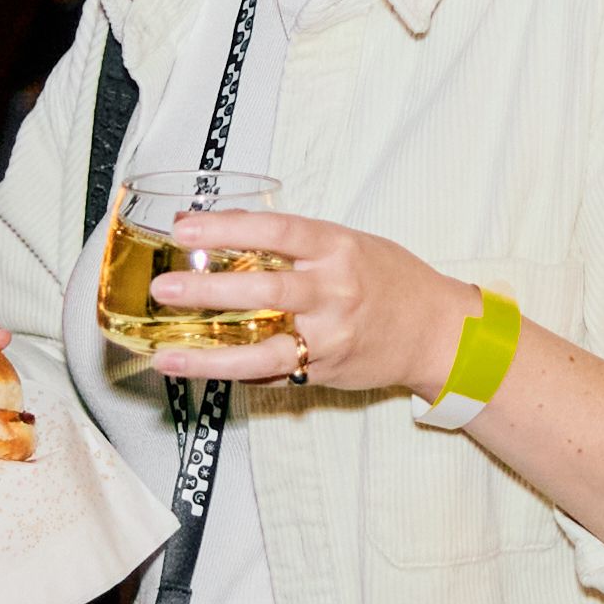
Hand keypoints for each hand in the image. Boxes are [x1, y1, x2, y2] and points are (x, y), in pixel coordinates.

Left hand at [147, 208, 472, 395]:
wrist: (438, 331)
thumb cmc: (390, 280)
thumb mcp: (348, 244)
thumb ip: (294, 243)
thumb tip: (221, 232)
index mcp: (338, 248)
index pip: (276, 232)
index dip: (227, 228)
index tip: (184, 228)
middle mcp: (335, 291)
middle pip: (264, 291)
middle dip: (209, 290)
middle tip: (165, 288)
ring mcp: (331, 336)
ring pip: (263, 350)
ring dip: (209, 356)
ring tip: (167, 354)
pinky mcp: (326, 370)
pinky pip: (274, 374)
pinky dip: (236, 373)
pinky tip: (201, 370)